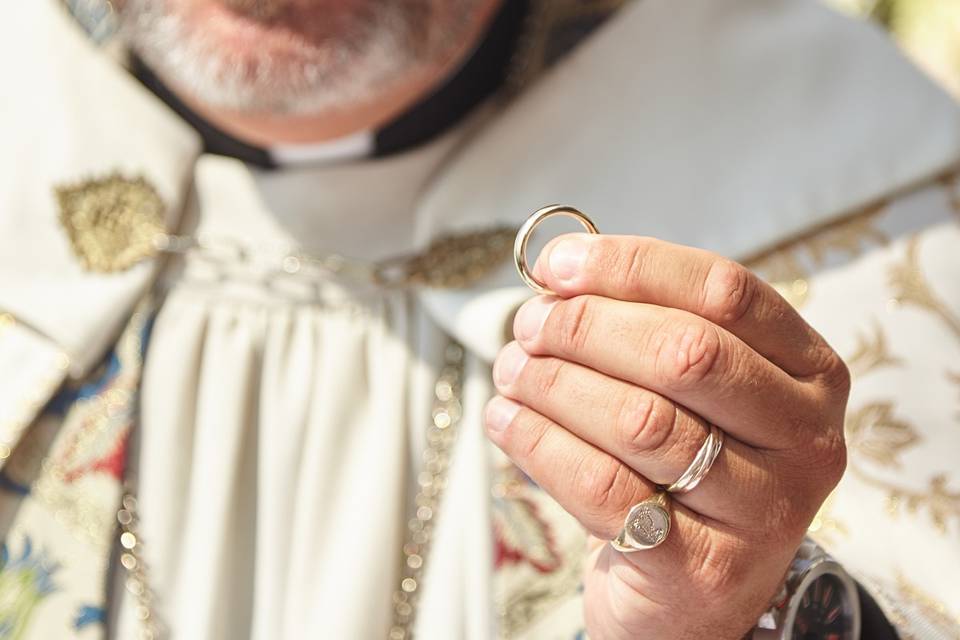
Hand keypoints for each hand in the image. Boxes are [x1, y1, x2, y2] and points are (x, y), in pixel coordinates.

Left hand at [484, 233, 850, 639]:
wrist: (691, 595)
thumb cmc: (684, 467)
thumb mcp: (691, 391)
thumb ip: (646, 325)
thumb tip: (561, 270)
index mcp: (810, 371)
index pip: (724, 291)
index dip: (632, 266)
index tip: (556, 265)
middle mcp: (806, 438)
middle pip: (684, 353)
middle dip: (586, 327)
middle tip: (527, 327)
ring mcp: (764, 511)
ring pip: (640, 421)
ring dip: (553, 384)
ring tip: (511, 371)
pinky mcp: (704, 568)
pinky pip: (605, 488)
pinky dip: (540, 443)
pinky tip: (506, 421)